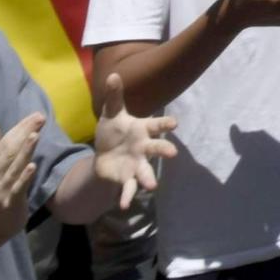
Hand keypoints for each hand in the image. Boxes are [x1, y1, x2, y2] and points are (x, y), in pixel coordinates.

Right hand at [0, 114, 42, 246]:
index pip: (4, 143)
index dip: (19, 128)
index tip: (35, 115)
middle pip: (9, 151)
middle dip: (25, 133)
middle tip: (40, 118)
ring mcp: (1, 189)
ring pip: (14, 167)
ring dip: (24, 151)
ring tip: (35, 135)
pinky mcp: (10, 201)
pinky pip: (18, 187)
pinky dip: (24, 176)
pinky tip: (32, 166)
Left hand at [90, 73, 177, 210]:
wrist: (104, 154)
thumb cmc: (114, 131)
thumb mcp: (111, 113)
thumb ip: (114, 96)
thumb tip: (113, 74)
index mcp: (142, 129)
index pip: (156, 125)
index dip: (165, 124)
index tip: (174, 123)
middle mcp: (144, 147)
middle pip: (156, 148)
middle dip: (164, 150)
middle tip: (172, 153)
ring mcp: (137, 164)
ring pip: (146, 171)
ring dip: (149, 178)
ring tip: (153, 186)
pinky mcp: (127, 178)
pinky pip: (129, 188)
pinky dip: (127, 196)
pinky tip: (124, 205)